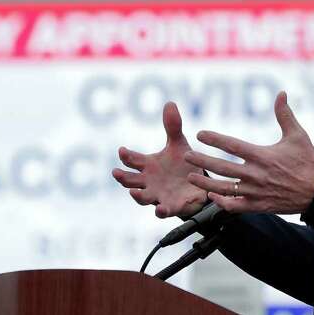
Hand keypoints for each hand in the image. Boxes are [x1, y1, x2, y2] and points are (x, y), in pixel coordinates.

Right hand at [111, 101, 206, 218]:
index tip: (122, 150)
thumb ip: (173, 127)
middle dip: (123, 178)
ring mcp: (158, 196)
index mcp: (148, 166)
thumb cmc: (182, 165)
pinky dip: (161, 211)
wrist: (198, 185)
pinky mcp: (171, 207)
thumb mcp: (178, 145)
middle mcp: (149, 182)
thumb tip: (169, 102)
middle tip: (116, 173)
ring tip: (133, 192)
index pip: (133, 160)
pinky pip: (164, 212)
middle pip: (131, 181)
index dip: (126, 155)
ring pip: (142, 198)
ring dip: (137, 196)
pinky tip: (161, 209)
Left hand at [185, 91, 313, 214]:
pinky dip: (221, 202)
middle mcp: (256, 174)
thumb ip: (285, 114)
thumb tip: (281, 93)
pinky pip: (235, 206)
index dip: (215, 139)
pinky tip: (212, 197)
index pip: (232, 145)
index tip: (201, 133)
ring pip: (224, 188)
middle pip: (222, 167)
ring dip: (205, 183)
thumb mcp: (298, 135)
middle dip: (202, 160)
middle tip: (186, 155)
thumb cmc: (308, 162)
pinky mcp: (258, 206)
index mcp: (263, 156)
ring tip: (191, 177)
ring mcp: (255, 192)